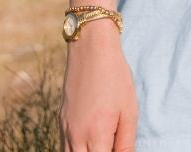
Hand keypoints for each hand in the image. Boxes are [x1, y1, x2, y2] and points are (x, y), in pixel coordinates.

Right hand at [58, 24, 137, 150]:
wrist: (91, 49)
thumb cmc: (115, 77)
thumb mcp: (129, 110)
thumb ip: (126, 143)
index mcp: (97, 135)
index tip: (117, 149)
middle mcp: (76, 136)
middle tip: (109, 145)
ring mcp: (65, 129)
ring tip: (101, 142)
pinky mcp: (60, 121)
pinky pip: (64, 148)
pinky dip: (75, 151)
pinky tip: (89, 143)